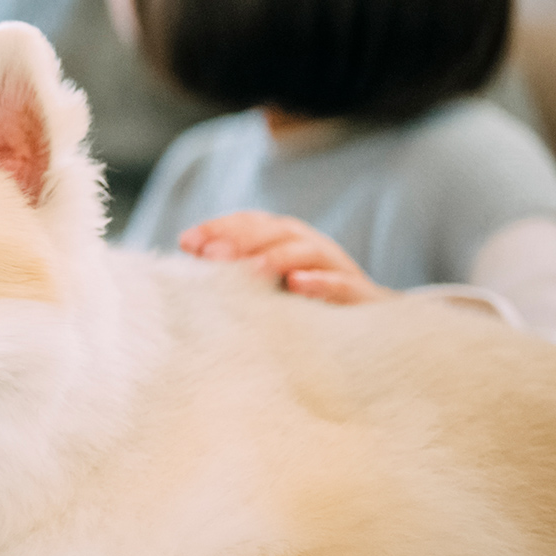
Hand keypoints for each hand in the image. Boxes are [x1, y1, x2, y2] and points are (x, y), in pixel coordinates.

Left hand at [178, 211, 398, 304]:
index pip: (249, 223)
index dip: (218, 228)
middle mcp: (309, 246)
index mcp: (283, 241)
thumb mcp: (264, 288)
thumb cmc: (304, 306)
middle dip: (241, 239)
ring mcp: (336, 268)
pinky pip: (342, 284)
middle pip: (275, 231)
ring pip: (306, 251)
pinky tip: (298, 284)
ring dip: (276, 257)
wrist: (369, 332)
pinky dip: (321, 281)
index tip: (187, 243)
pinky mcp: (360, 295)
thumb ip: (230, 272)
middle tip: (210, 254)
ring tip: (249, 269)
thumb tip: (186, 255)